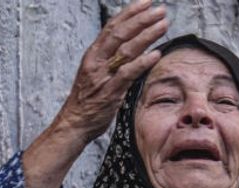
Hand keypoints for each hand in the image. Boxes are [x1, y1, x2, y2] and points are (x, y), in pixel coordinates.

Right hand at [23, 0, 166, 187]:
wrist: (74, 123)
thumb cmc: (88, 99)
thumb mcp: (97, 73)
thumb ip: (112, 59)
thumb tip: (132, 45)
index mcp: (93, 54)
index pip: (112, 26)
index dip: (130, 12)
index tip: (146, 2)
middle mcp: (96, 61)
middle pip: (120, 33)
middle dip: (141, 19)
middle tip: (160, 10)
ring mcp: (102, 76)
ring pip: (126, 50)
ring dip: (147, 36)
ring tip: (163, 25)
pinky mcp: (109, 92)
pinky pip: (127, 74)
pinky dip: (142, 63)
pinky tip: (156, 54)